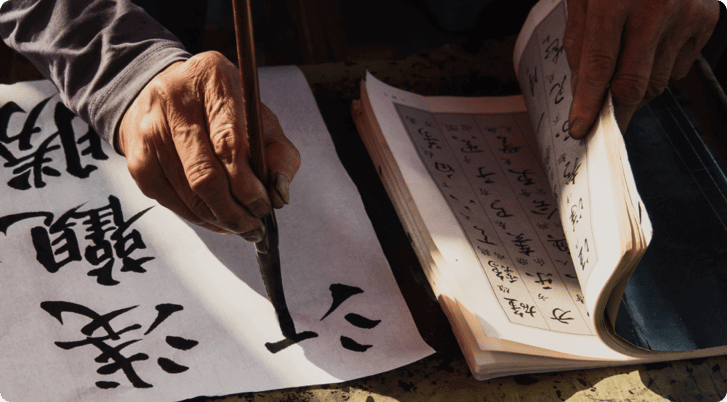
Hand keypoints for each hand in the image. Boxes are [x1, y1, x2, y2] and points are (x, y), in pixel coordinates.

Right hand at [117, 51, 300, 240]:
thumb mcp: (260, 119)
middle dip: (234, 211)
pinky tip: (217, 218)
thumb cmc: (224, 111)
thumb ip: (280, 154)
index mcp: (214, 80)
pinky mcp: (137, 159)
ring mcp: (150, 130)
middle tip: (255, 226)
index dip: (248, 184)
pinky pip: (172, 203)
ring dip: (220, 220)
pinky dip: (200, 218)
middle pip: (205, 175)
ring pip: (189, 195)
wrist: (167, 96)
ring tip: (242, 226)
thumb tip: (278, 195)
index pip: (229, 142)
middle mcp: (175, 100)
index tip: (264, 206)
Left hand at [565, 0, 719, 137]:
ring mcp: (686, 14)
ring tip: (623, 73)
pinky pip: (678, 68)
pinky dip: (660, 70)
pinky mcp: (706, 20)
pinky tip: (650, 48)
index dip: (587, 103)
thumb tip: (581, 88)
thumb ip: (580, 40)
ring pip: (657, 82)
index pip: (598, 66)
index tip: (580, 129)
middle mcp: (654, 8)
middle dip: (614, 111)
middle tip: (603, 123)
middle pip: (632, 84)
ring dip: (636, 89)